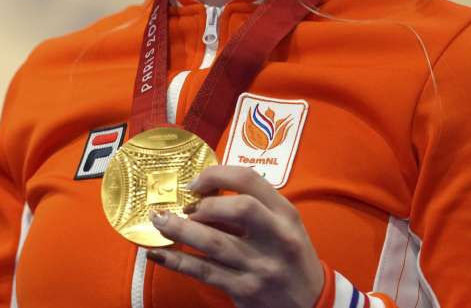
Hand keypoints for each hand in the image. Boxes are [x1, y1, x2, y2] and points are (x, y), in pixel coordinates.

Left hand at [146, 165, 324, 307]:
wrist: (312, 305)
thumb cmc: (290, 258)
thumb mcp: (284, 228)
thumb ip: (253, 210)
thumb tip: (203, 195)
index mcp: (285, 215)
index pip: (250, 180)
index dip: (216, 175)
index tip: (195, 182)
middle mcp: (276, 237)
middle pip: (238, 208)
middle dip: (203, 204)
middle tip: (182, 207)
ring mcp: (260, 266)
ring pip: (214, 242)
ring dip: (179, 229)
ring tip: (159, 221)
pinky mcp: (245, 291)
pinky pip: (204, 272)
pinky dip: (177, 260)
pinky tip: (158, 253)